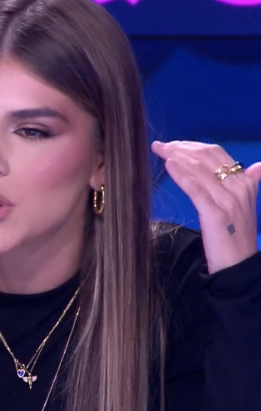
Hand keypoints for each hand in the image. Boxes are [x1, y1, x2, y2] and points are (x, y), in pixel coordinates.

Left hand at [151, 140, 260, 273]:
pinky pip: (197, 189)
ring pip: (200, 170)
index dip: (191, 146)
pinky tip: (168, 165)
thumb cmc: (236, 236)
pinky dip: (182, 175)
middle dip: (180, 148)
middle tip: (159, 146)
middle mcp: (239, 187)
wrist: (239, 266)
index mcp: (244, 182)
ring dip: (177, 156)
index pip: (216, 153)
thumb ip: (249, 183)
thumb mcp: (244, 206)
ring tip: (160, 150)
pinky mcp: (216, 214)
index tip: (172, 145)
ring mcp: (228, 200)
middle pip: (206, 157)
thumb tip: (258, 166)